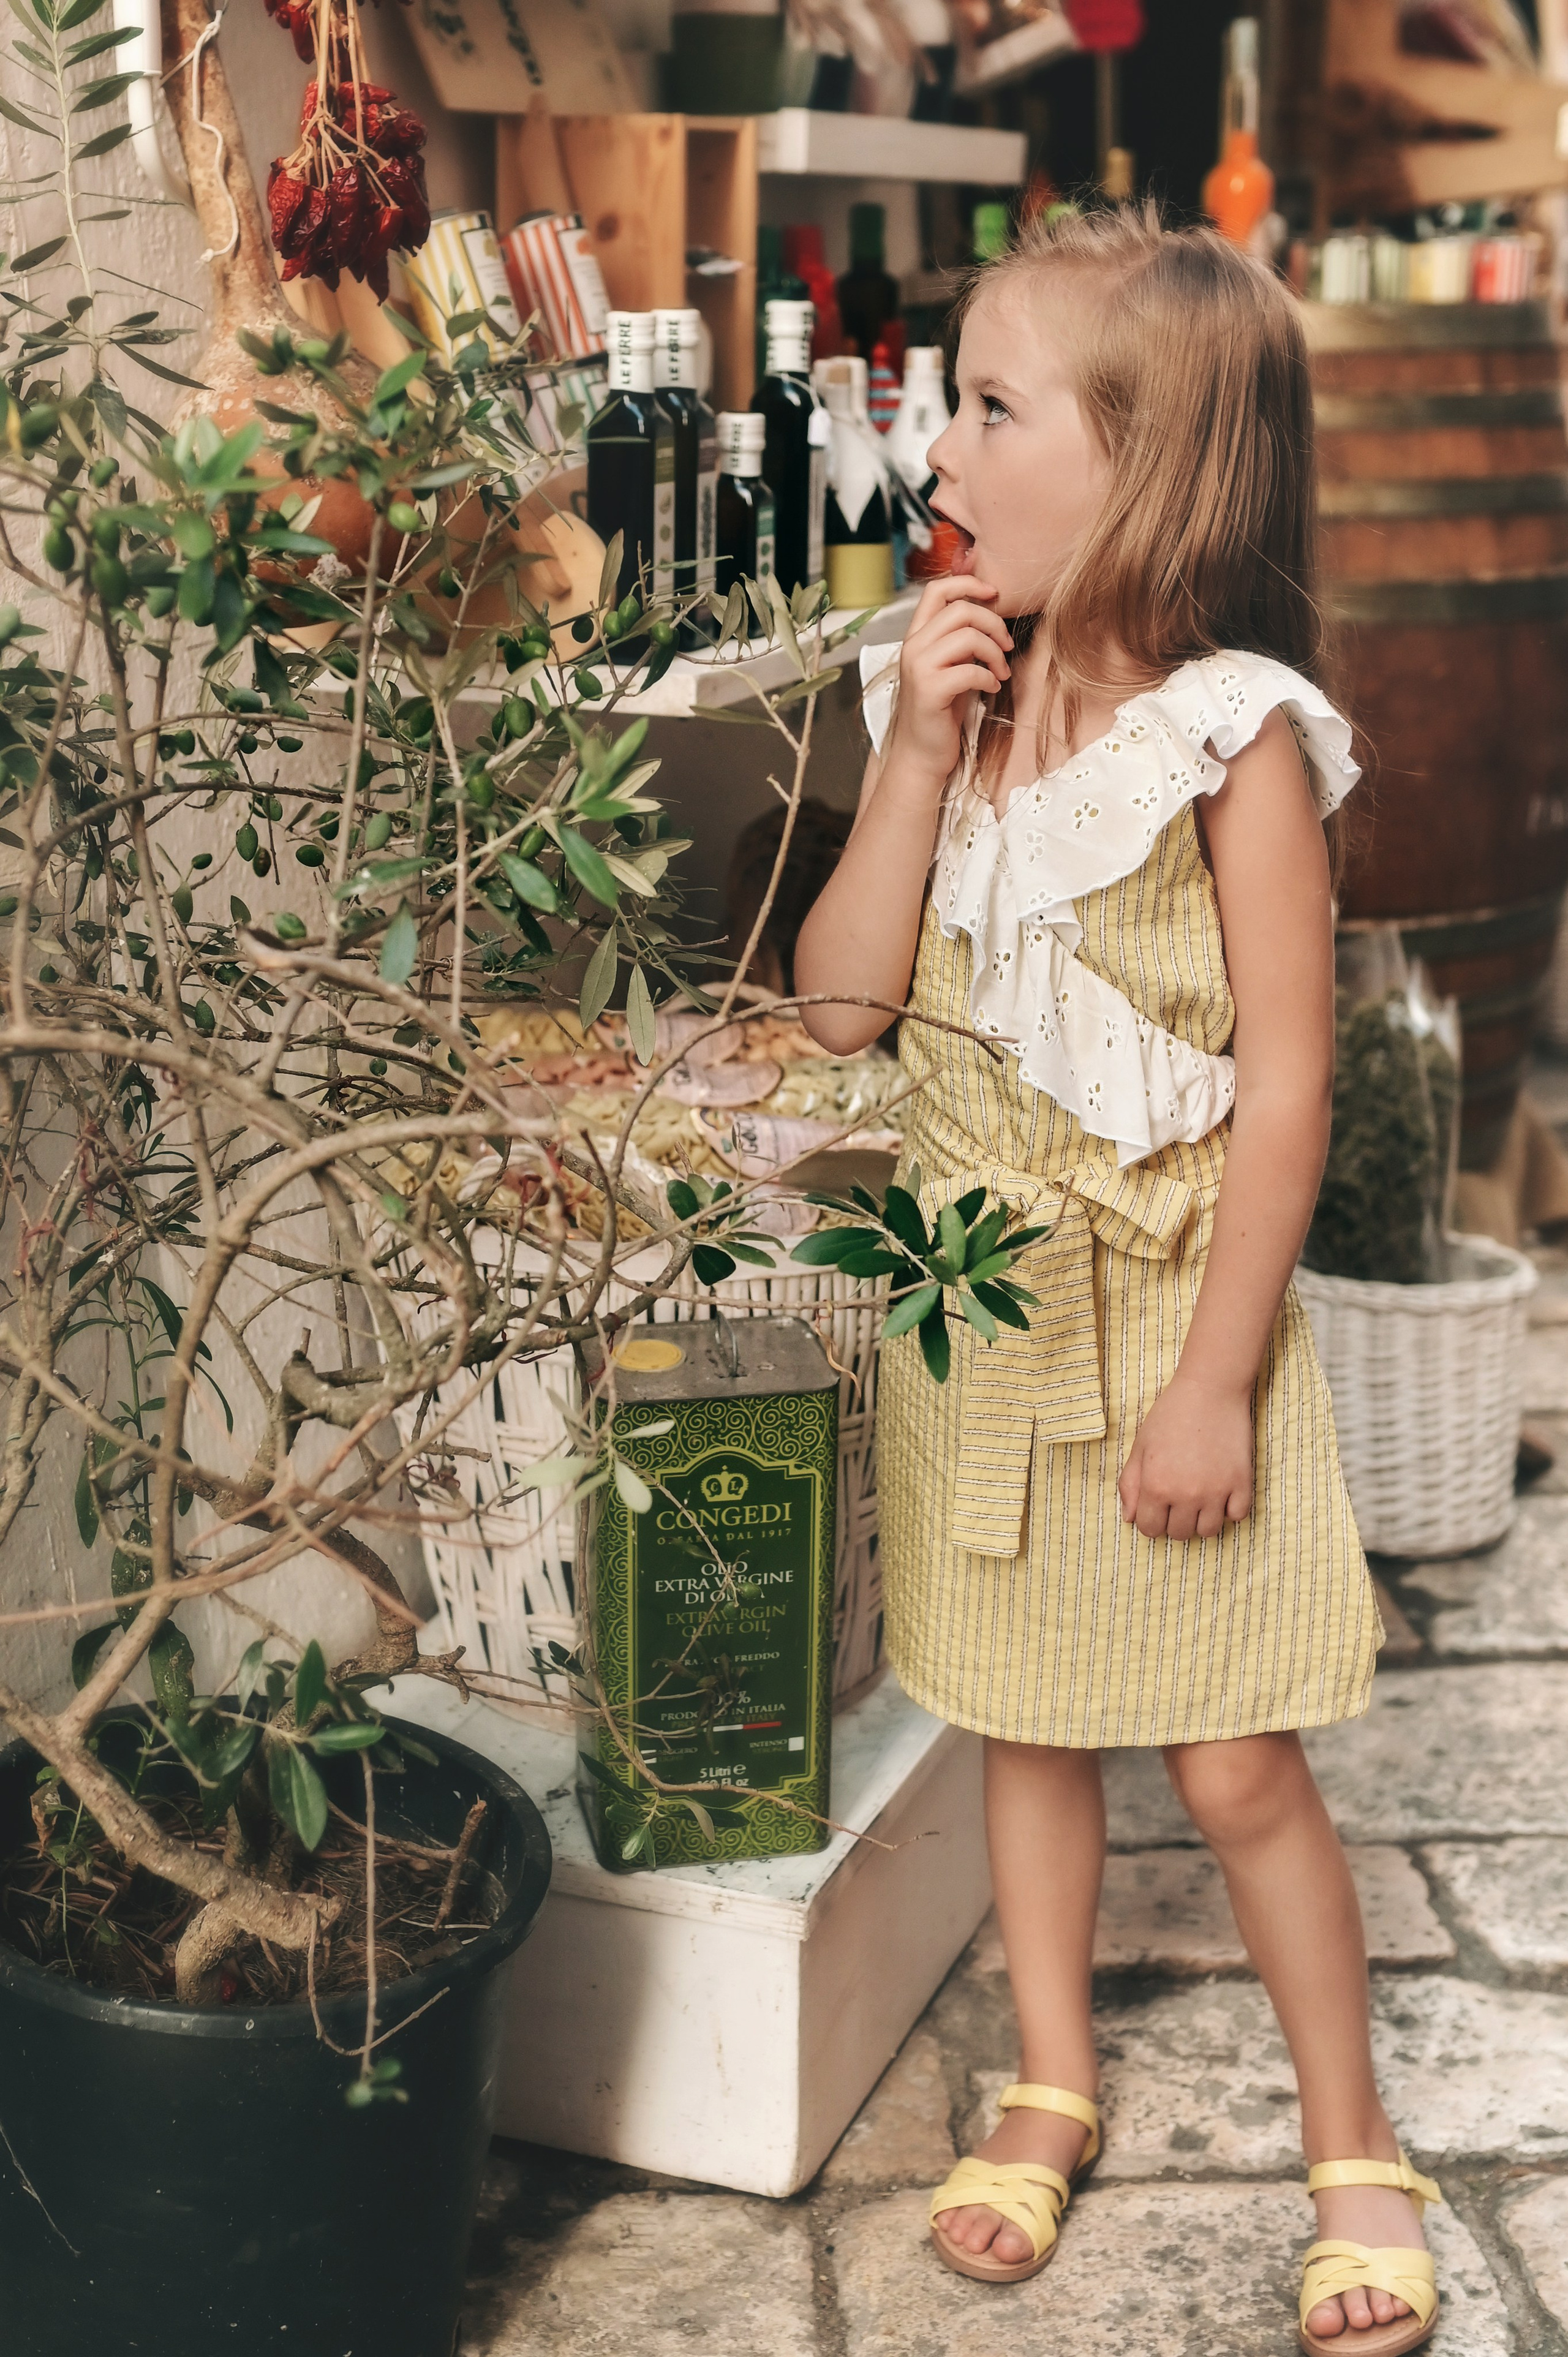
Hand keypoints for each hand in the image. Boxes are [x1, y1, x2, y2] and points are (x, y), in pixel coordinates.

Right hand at [886, 576, 1011, 786]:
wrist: (922, 754)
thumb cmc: (940, 711)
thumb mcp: (949, 666)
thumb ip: (960, 640)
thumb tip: (991, 618)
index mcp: (916, 636)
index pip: (937, 590)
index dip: (969, 583)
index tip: (993, 594)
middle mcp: (913, 646)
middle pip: (961, 609)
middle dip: (994, 624)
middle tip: (1007, 647)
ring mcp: (919, 667)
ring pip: (968, 636)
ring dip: (995, 653)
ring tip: (1001, 672)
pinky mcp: (929, 690)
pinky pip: (971, 669)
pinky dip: (989, 677)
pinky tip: (992, 689)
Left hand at [1117, 1375, 1253, 1540]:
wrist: (1211, 1390)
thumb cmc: (1171, 1414)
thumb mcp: (1140, 1446)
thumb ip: (1130, 1484)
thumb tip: (1130, 1518)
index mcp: (1156, 1486)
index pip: (1150, 1529)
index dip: (1151, 1520)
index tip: (1157, 1507)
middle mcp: (1186, 1495)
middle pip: (1179, 1534)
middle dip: (1175, 1520)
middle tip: (1178, 1498)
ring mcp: (1217, 1492)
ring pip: (1208, 1531)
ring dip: (1202, 1519)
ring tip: (1200, 1497)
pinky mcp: (1242, 1484)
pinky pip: (1237, 1517)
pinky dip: (1230, 1509)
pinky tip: (1222, 1490)